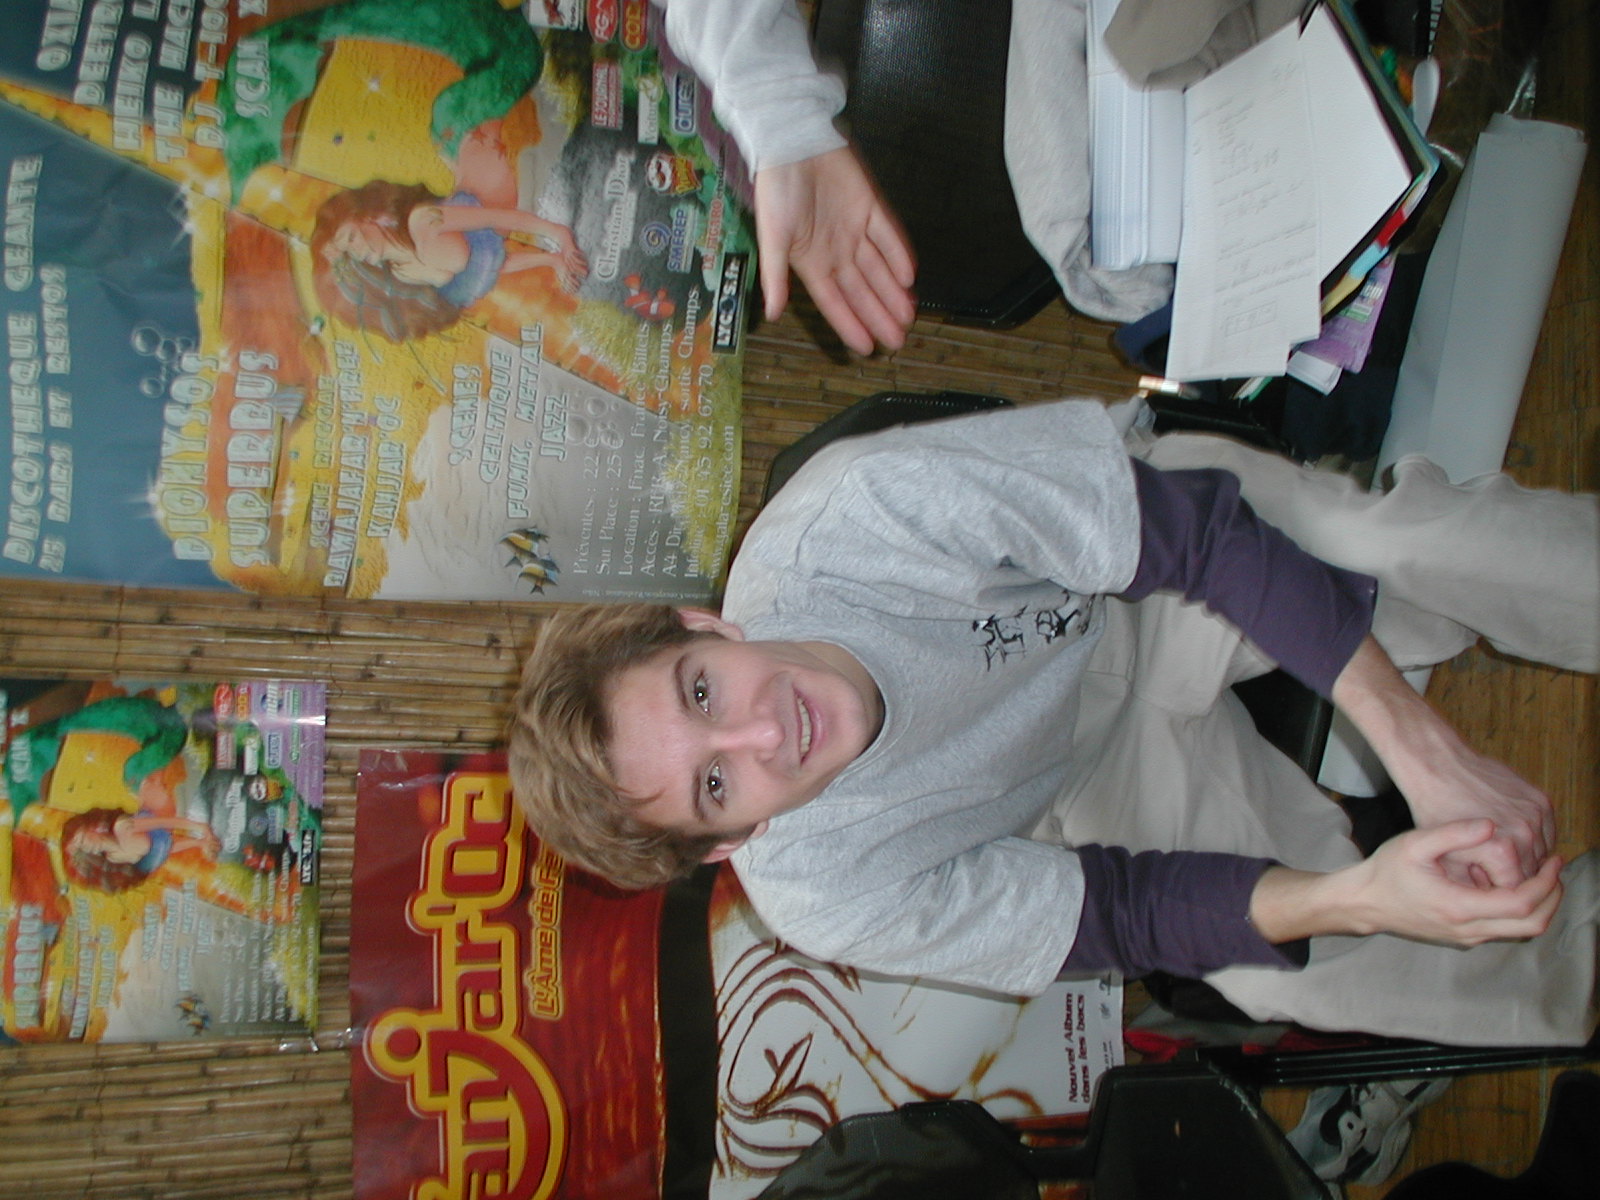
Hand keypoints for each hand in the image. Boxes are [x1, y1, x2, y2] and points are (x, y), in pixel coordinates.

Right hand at [753, 146, 916, 353]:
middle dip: (879, 316)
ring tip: (908, 317)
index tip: (867, 348)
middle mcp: (835, 250)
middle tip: (897, 341)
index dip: (850, 326)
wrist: (791, 141)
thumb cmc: (776, 189)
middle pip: (862, 291)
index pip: (835, 302)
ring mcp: (854, 229)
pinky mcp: (869, 206)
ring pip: (879, 269)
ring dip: (893, 293)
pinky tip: (908, 278)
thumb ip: (775, 277)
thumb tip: (772, 314)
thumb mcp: (771, 237)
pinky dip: (898, 256)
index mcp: (811, 262)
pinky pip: (888, 236)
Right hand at [1251, 820, 1563, 947]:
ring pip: (1522, 931)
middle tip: (1556, 870)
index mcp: (1459, 907)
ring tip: (1540, 875)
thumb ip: (1453, 834)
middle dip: (1553, 897)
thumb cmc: (1387, 871)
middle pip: (1532, 925)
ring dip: (1540, 905)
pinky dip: (1520, 910)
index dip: (1545, 883)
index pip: (1521, 904)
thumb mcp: (1414, 844)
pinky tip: (1512, 884)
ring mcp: (1468, 937)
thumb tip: (1492, 826)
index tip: (1553, 860)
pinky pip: (1505, 929)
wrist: (1366, 903)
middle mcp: (1468, 929)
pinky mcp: (1464, 937)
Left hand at [1331, 636, 1555, 885]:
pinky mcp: (1541, 800)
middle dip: (1510, 878)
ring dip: (1524, 859)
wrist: (1437, 765)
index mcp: (1502, 852)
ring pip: (1541, 854)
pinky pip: (1545, 832)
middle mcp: (1526, 834)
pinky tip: (1507, 835)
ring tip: (1494, 851)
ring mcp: (1537, 815)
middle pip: (1530, 875)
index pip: (1513, 893)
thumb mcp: (1442, 856)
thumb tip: (1492, 901)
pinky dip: (1532, 839)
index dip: (1495, 892)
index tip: (1478, 884)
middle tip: (1485, 869)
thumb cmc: (1432, 810)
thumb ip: (1471, 883)